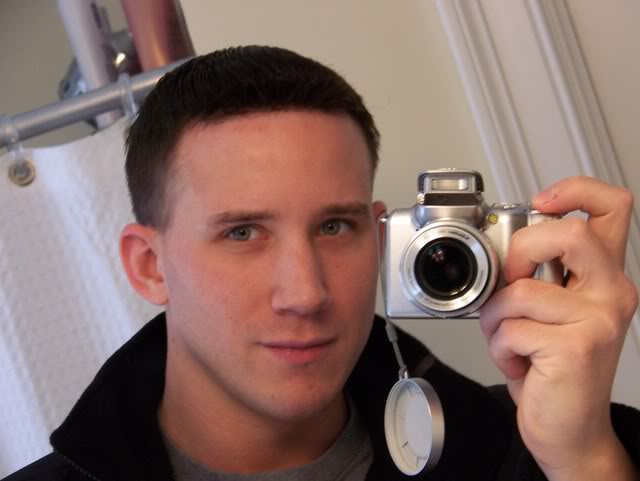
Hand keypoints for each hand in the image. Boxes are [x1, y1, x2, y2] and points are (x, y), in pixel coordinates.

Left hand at [479, 176, 637, 480]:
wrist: (569, 428)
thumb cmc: (553, 367)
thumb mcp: (550, 312)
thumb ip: (538, 275)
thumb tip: (502, 248)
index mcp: (604, 277)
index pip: (611, 208)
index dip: (575, 190)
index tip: (541, 201)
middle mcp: (612, 293)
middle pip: (570, 233)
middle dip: (520, 252)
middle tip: (511, 285)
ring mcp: (598, 320)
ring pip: (518, 290)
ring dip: (496, 320)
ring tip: (513, 342)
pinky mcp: (575, 348)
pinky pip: (510, 328)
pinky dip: (499, 347)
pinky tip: (519, 363)